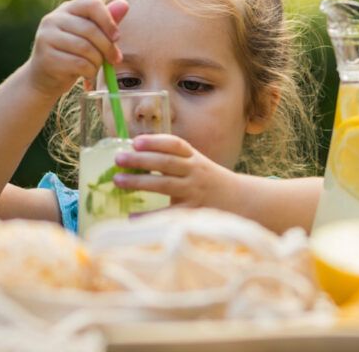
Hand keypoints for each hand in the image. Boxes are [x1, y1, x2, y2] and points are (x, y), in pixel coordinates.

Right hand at [25, 0, 128, 97]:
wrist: (45, 77)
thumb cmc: (73, 53)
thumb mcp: (90, 36)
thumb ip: (106, 21)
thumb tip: (124, 4)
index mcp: (67, 9)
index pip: (91, 4)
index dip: (108, 20)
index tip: (117, 37)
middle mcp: (53, 19)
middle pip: (90, 29)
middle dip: (108, 47)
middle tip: (114, 59)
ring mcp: (46, 37)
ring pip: (86, 48)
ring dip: (98, 61)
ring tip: (96, 67)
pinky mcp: (46, 57)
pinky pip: (79, 63)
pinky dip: (90, 71)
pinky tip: (87, 74)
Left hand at [111, 134, 238, 208]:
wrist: (241, 201)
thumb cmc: (210, 182)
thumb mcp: (197, 166)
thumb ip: (173, 162)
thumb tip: (135, 158)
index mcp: (195, 158)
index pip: (175, 145)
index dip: (155, 142)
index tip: (135, 142)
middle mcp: (196, 172)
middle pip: (166, 163)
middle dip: (141, 160)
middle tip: (118, 159)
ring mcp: (195, 191)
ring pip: (165, 184)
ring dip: (140, 182)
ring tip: (118, 181)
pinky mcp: (194, 211)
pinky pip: (169, 213)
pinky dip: (150, 216)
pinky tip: (132, 217)